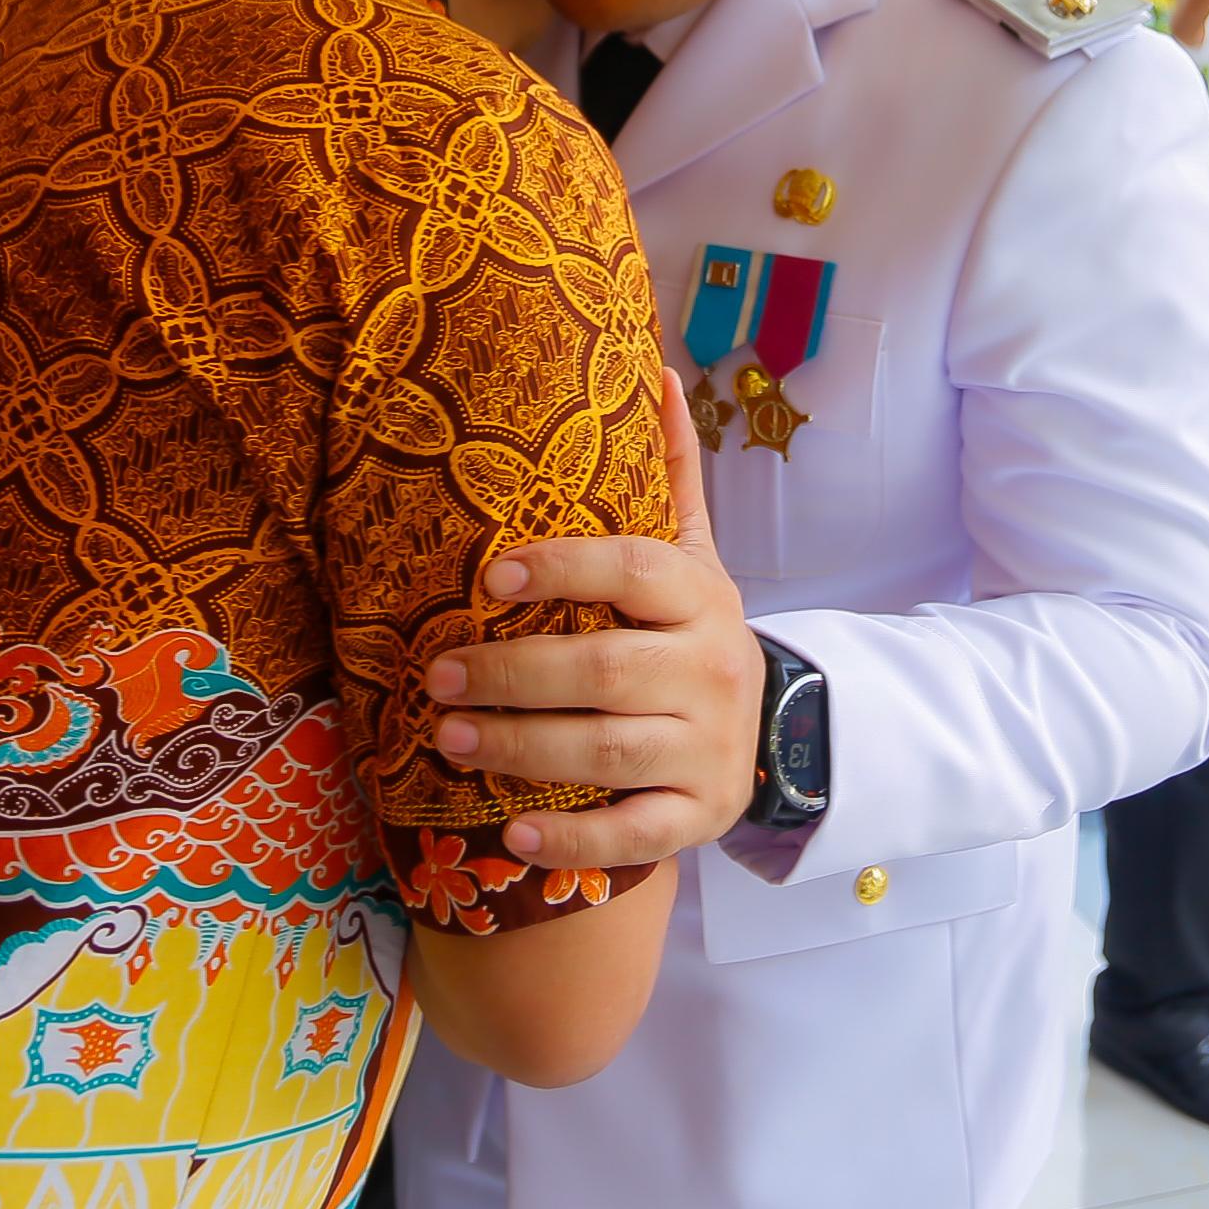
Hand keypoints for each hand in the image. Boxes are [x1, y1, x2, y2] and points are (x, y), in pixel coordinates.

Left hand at [424, 370, 761, 870]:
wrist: (773, 730)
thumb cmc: (692, 633)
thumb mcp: (691, 553)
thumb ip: (670, 473)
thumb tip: (654, 368)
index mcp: (701, 597)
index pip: (635, 572)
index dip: (564, 569)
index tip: (489, 578)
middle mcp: (712, 670)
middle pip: (606, 672)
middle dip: (513, 675)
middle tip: (434, 676)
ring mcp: (708, 749)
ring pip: (609, 754)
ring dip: (521, 749)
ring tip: (448, 738)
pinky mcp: (698, 816)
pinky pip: (633, 835)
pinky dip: (572, 840)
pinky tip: (510, 835)